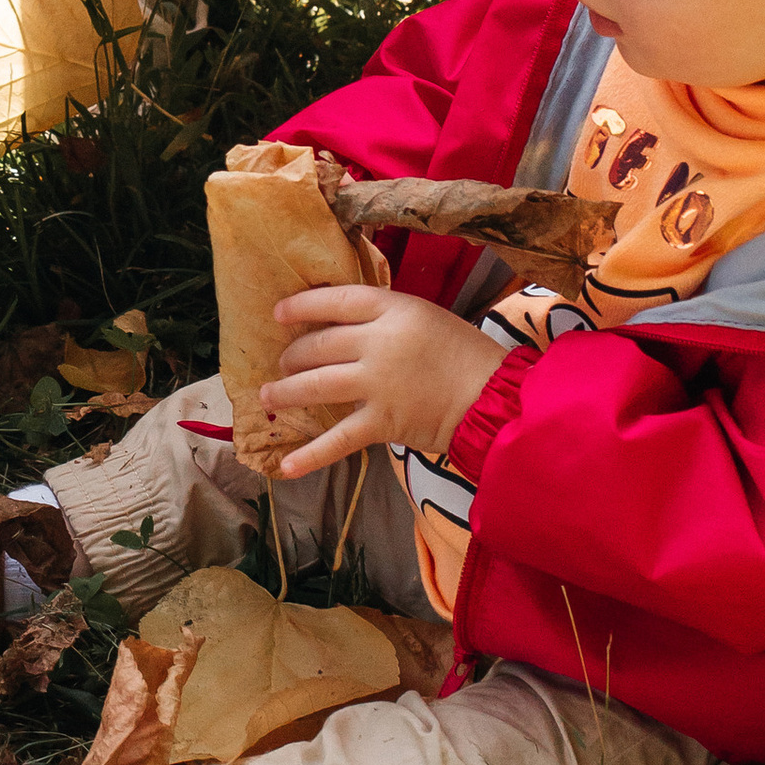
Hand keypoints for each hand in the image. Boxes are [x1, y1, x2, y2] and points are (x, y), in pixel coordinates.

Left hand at [264, 281, 507, 475]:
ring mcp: (378, 383)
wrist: (495, 398)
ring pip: (317, 385)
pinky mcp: (382, 422)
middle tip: (282, 363)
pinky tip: (285, 465)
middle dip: (293, 355)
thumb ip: (385, 319)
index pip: (336, 299)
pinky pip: (338, 440)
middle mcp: (380, 342)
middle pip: (319, 345)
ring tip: (269, 396)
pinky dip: (310, 455)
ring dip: (287, 392)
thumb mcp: (426, 318)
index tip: (279, 313)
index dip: (302, 306)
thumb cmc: (464, 354)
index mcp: (394, 309)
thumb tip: (341, 326)